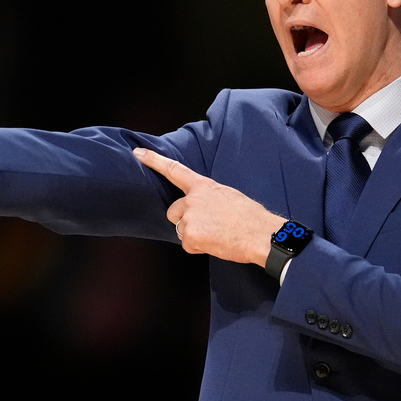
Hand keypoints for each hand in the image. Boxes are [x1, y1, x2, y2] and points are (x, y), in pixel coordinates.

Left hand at [133, 148, 282, 265]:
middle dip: (184, 221)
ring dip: (194, 235)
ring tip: (217, 234)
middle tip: (208, 226)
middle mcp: (192, 200)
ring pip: (181, 230)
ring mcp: (190, 218)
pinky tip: (216, 243)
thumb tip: (202, 208)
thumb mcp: (227, 196)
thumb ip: (208, 197)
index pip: (174, 170)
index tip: (138, 153)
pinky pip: (187, 245)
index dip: (154, 161)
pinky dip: (199, 247)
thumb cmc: (250, 216)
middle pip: (173, 213)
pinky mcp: (191, 236)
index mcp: (203, 186)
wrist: (261, 234)